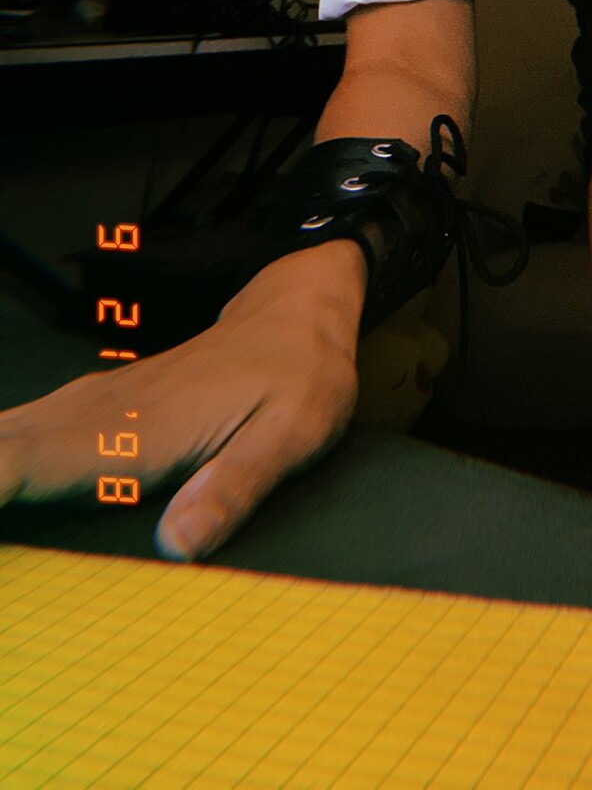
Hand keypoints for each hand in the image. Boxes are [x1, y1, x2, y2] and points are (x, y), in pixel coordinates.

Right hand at [0, 251, 359, 560]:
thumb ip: (236, 486)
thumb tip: (178, 544)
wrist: (296, 312)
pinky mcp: (85, 414)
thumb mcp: (292, 433)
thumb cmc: (298, 375)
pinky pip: (11, 440)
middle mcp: (92, 417)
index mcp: (130, 432)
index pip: (21, 467)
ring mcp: (83, 410)